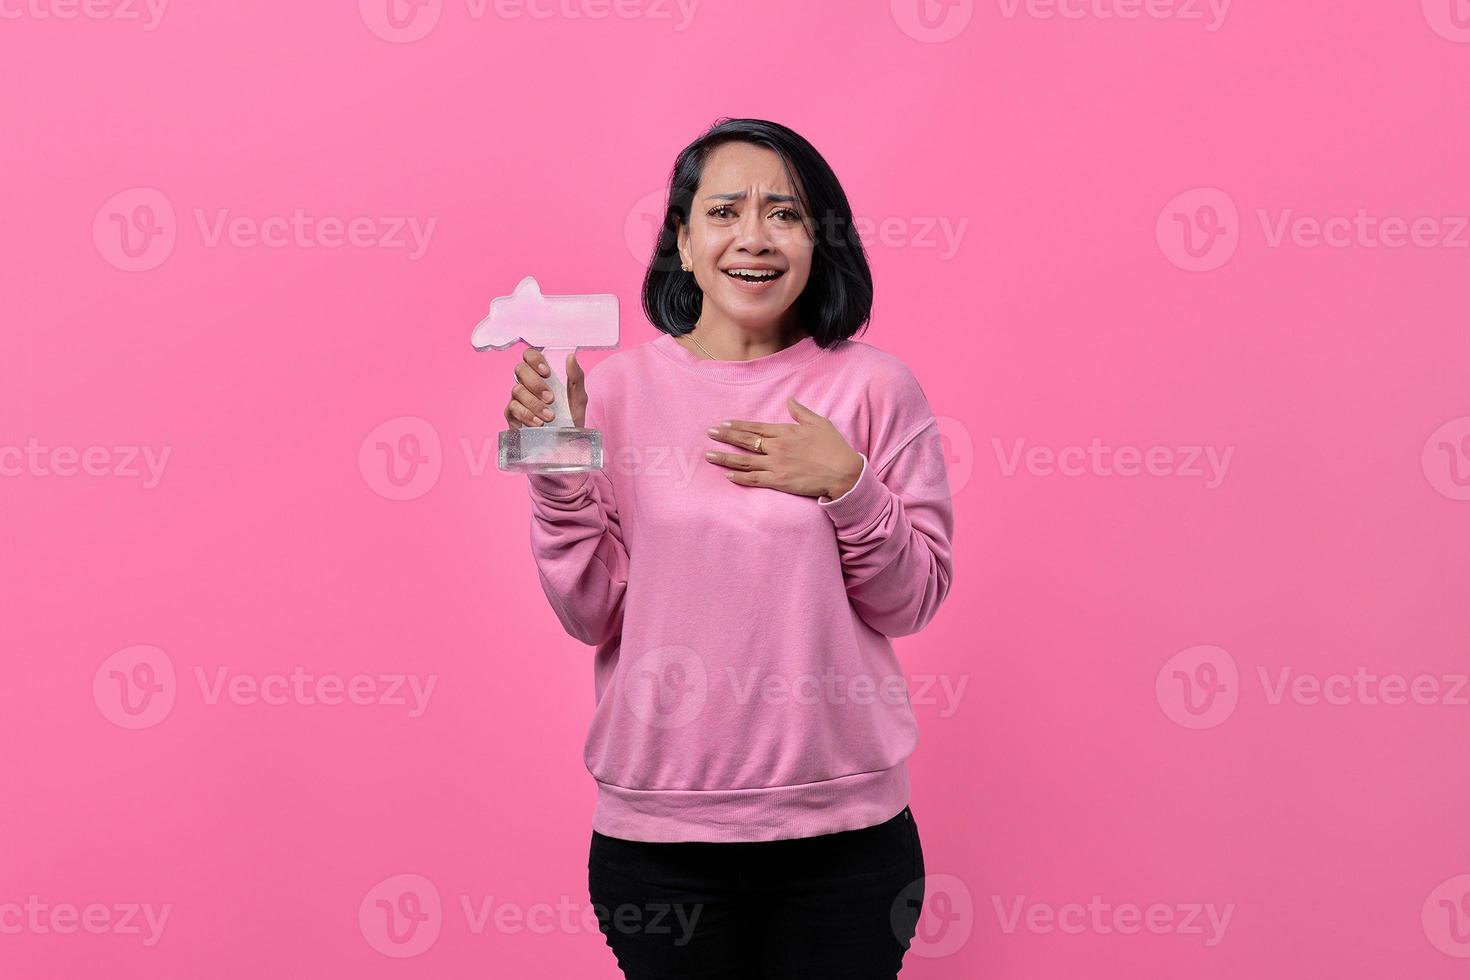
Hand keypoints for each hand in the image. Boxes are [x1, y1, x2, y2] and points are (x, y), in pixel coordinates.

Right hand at [504, 349, 585, 428]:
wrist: (565, 441)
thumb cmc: (570, 416)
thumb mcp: (578, 397)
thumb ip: (576, 377)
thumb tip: (571, 358)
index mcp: (540, 374)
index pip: (529, 355)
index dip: (535, 360)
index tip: (547, 373)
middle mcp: (526, 383)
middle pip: (520, 369)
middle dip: (536, 383)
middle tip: (551, 398)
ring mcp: (517, 398)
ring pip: (517, 390)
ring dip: (534, 403)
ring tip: (550, 417)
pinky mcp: (511, 414)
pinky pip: (513, 408)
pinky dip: (526, 415)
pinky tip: (538, 423)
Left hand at [704, 397, 863, 499]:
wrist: (843, 472)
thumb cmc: (834, 447)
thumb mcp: (819, 423)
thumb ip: (801, 412)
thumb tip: (790, 400)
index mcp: (785, 432)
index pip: (756, 427)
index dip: (739, 426)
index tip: (724, 423)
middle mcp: (777, 447)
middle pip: (746, 441)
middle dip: (726, 437)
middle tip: (709, 433)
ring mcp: (776, 465)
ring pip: (744, 461)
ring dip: (725, 458)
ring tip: (709, 456)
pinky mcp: (779, 481)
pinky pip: (754, 479)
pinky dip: (740, 477)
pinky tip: (728, 475)